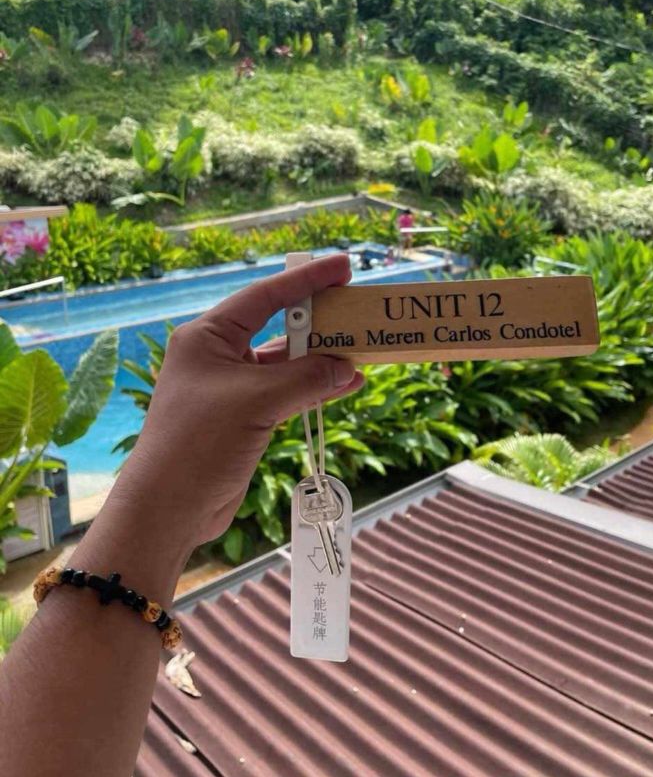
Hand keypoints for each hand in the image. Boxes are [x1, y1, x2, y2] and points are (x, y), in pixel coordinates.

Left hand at [113, 253, 362, 551]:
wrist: (168, 509)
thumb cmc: (199, 444)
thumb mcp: (256, 402)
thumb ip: (305, 378)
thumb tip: (347, 365)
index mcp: (207, 337)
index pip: (263, 297)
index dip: (305, 280)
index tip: (343, 267)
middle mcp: (217, 355)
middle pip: (276, 326)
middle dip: (316, 321)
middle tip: (355, 307)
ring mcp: (230, 387)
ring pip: (284, 363)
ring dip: (320, 359)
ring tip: (361, 349)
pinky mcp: (242, 416)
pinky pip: (286, 391)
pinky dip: (314, 387)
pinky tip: (347, 383)